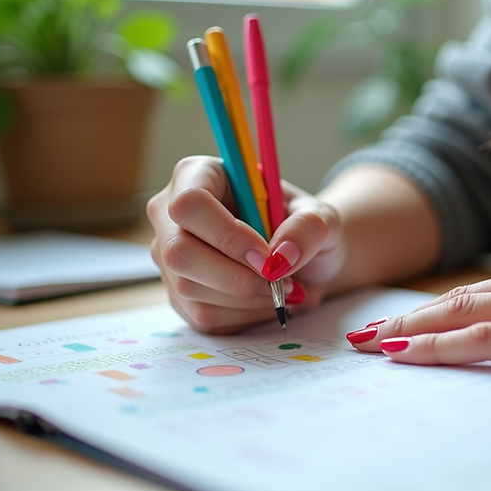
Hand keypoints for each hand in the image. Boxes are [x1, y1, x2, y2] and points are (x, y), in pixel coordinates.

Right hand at [147, 155, 343, 333]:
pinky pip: (203, 315)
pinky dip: (244, 315)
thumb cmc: (301, 227)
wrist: (303, 259)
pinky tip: (267, 300)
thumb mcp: (320, 216)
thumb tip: (282, 255)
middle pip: (178, 253)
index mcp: (199, 175)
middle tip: (280, 281)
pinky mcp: (179, 294)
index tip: (268, 255)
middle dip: (235, 277)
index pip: (190, 204)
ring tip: (284, 288)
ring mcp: (169, 257)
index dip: (228, 235)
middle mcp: (172, 215)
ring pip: (190, 289)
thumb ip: (309, 227)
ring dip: (247, 298)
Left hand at [346, 255, 490, 376]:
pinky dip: (438, 346)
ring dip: (409, 329)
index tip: (413, 319)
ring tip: (368, 344)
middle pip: (461, 298)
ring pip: (459, 314)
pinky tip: (407, 354)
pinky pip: (481, 339)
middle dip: (411, 315)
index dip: (446, 307)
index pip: (490, 292)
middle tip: (367, 330)